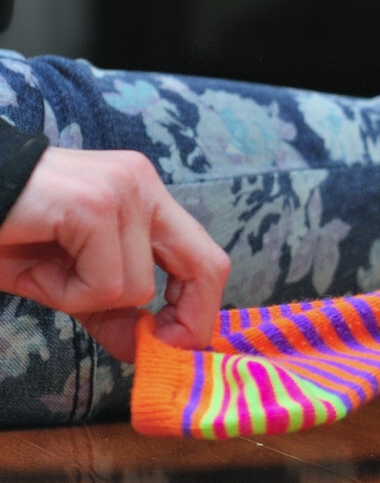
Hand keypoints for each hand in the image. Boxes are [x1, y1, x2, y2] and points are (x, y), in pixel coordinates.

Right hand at [0, 148, 230, 361]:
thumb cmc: (1, 230)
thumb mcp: (66, 278)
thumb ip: (112, 308)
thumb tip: (149, 350)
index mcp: (144, 194)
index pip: (205, 258)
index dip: (200, 310)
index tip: (177, 346)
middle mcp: (142, 183)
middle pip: (206, 267)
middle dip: (185, 321)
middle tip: (150, 348)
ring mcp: (123, 190)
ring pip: (139, 288)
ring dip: (83, 299)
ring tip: (41, 271)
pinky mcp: (95, 206)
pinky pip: (104, 285)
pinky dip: (65, 293)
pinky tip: (33, 266)